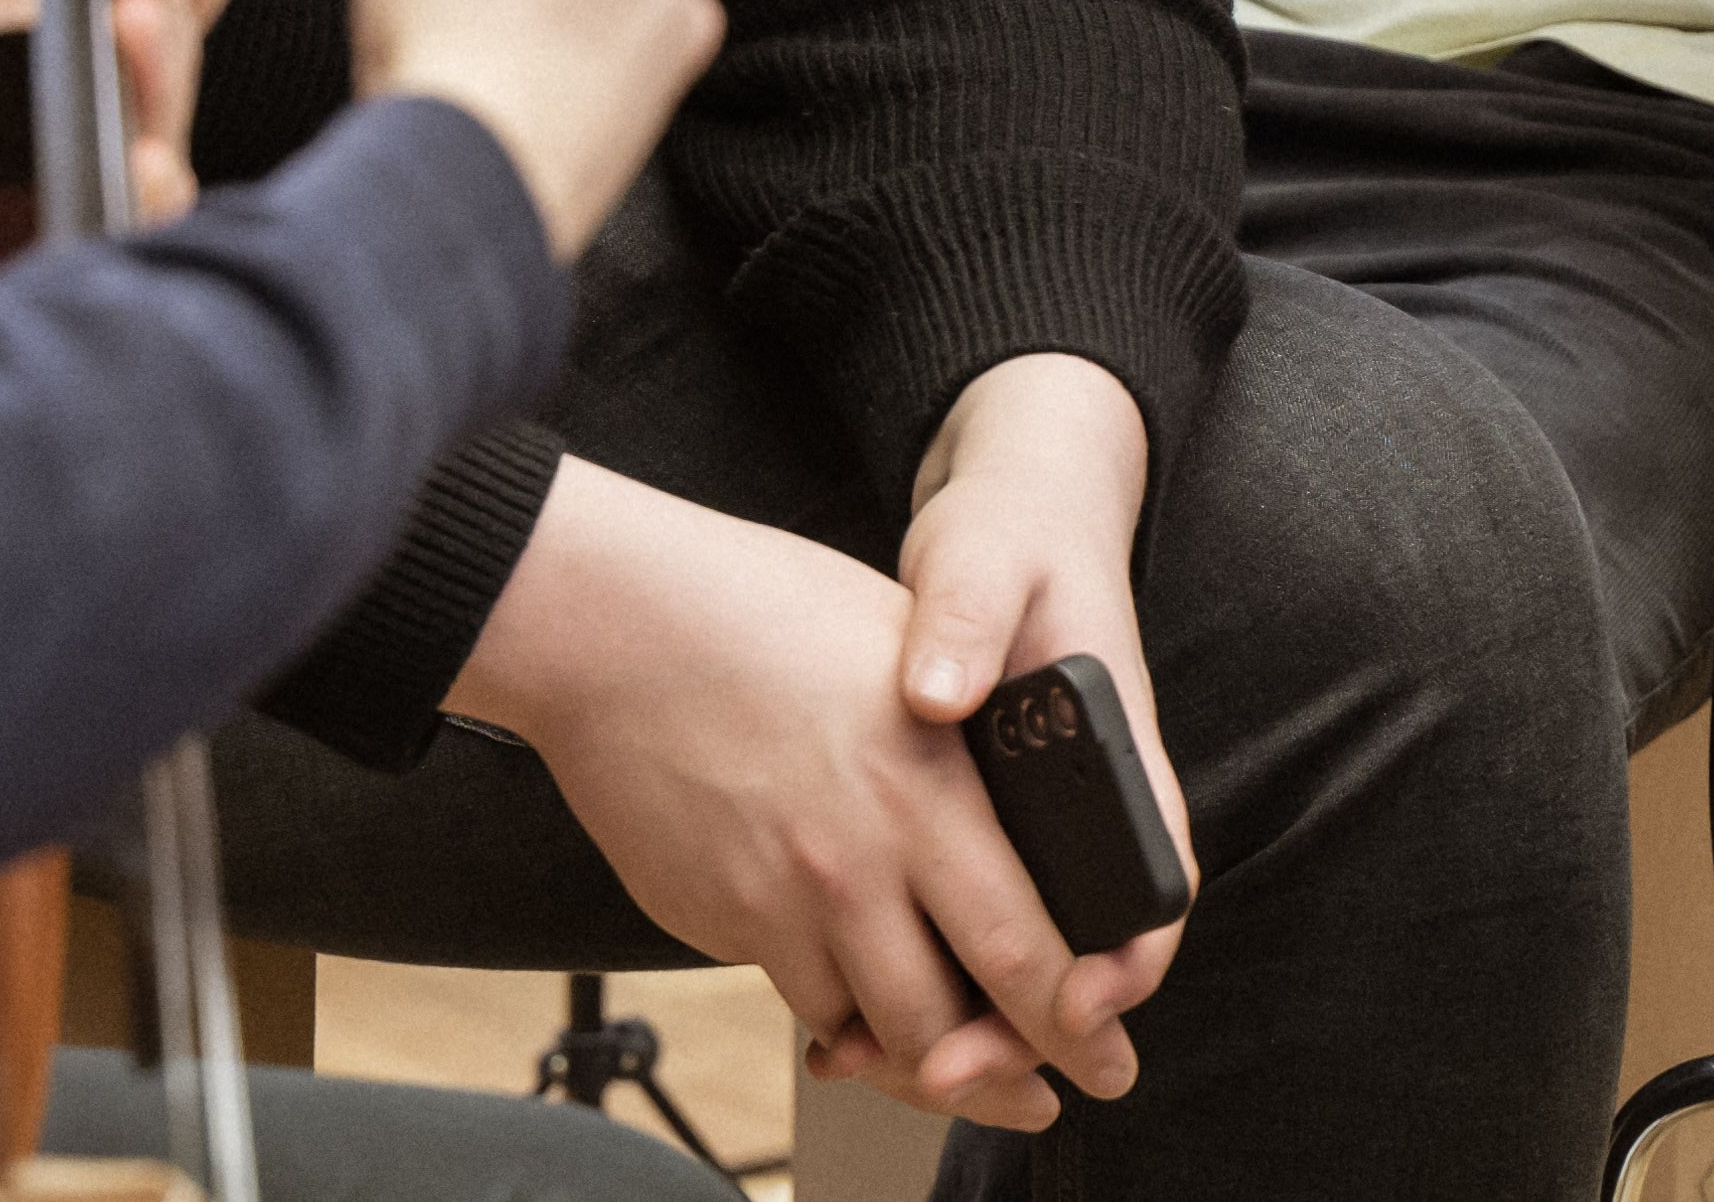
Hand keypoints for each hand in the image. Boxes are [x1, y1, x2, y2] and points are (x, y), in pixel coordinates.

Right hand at [454, 462, 1142, 1129]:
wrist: (609, 627)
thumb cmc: (758, 613)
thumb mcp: (905, 651)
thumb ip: (971, 734)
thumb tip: (1037, 807)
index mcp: (929, 788)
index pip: (1027, 947)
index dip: (1077, 1024)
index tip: (1104, 1054)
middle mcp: (860, 861)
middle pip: (951, 1023)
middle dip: (1009, 1080)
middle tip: (1040, 1099)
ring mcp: (782, 900)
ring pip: (871, 1032)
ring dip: (918, 1061)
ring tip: (954, 1068)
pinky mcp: (720, 919)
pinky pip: (800, 999)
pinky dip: (839, 1017)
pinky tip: (860, 1009)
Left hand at [892, 357, 1184, 1069]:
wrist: (1017, 508)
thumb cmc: (1012, 534)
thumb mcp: (987, 561)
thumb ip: (966, 619)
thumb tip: (936, 694)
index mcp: (1117, 745)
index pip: (1157, 879)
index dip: (1125, 957)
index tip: (1075, 1000)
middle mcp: (1093, 795)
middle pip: (1089, 942)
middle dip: (1033, 1020)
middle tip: (957, 1068)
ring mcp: (1044, 813)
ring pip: (1032, 941)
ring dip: (979, 1009)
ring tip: (904, 1058)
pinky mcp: (990, 818)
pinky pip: (980, 913)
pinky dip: (932, 962)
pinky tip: (859, 997)